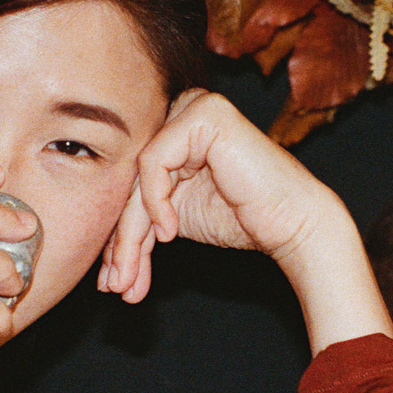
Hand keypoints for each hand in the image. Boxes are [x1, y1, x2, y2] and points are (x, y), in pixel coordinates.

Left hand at [97, 89, 392, 352]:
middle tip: (117, 285)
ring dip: (131, 234)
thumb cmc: (242, 219)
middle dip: (121, 242)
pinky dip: (155, 202)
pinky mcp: (203, 114)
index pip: (130, 183)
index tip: (114, 281)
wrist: (292, 223)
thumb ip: (138, 218)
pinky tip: (170, 232)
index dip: (118, 234)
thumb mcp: (174, 219)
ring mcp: (193, 107)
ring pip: (136, 177)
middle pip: (130, 180)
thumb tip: (101, 258)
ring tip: (131, 276)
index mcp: (172, 132)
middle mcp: (180, 111)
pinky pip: (154, 162)